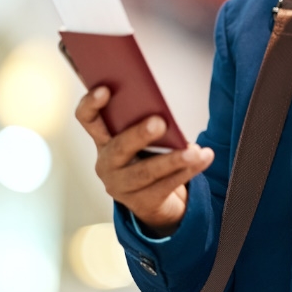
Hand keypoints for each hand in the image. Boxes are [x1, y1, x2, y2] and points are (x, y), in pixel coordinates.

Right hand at [75, 86, 214, 237]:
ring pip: (146, 172)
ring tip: (195, 150)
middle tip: (159, 122)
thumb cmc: (147, 157)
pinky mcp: (142, 202)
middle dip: (139, 134)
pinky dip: (187, 171)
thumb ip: (143, 122)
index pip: (88, 119)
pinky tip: (203, 158)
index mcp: (104, 140)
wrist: (154, 200)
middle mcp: (107, 163)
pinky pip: (165, 186)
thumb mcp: (141, 139)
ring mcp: (121, 186)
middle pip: (119, 147)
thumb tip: (163, 112)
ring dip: (173, 160)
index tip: (105, 89)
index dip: (91, 105)